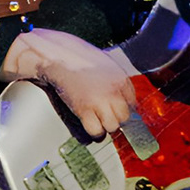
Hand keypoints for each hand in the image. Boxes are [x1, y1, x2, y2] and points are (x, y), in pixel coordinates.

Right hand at [1, 28, 136, 138]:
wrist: (57, 57)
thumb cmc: (77, 58)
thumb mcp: (106, 64)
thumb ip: (115, 81)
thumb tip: (120, 100)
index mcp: (121, 79)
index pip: (132, 104)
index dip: (122, 109)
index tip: (115, 111)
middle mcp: (114, 91)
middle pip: (125, 117)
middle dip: (115, 119)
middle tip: (105, 116)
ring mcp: (100, 101)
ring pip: (113, 127)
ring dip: (104, 127)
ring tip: (96, 121)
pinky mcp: (85, 110)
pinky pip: (96, 131)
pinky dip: (93, 132)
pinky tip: (89, 124)